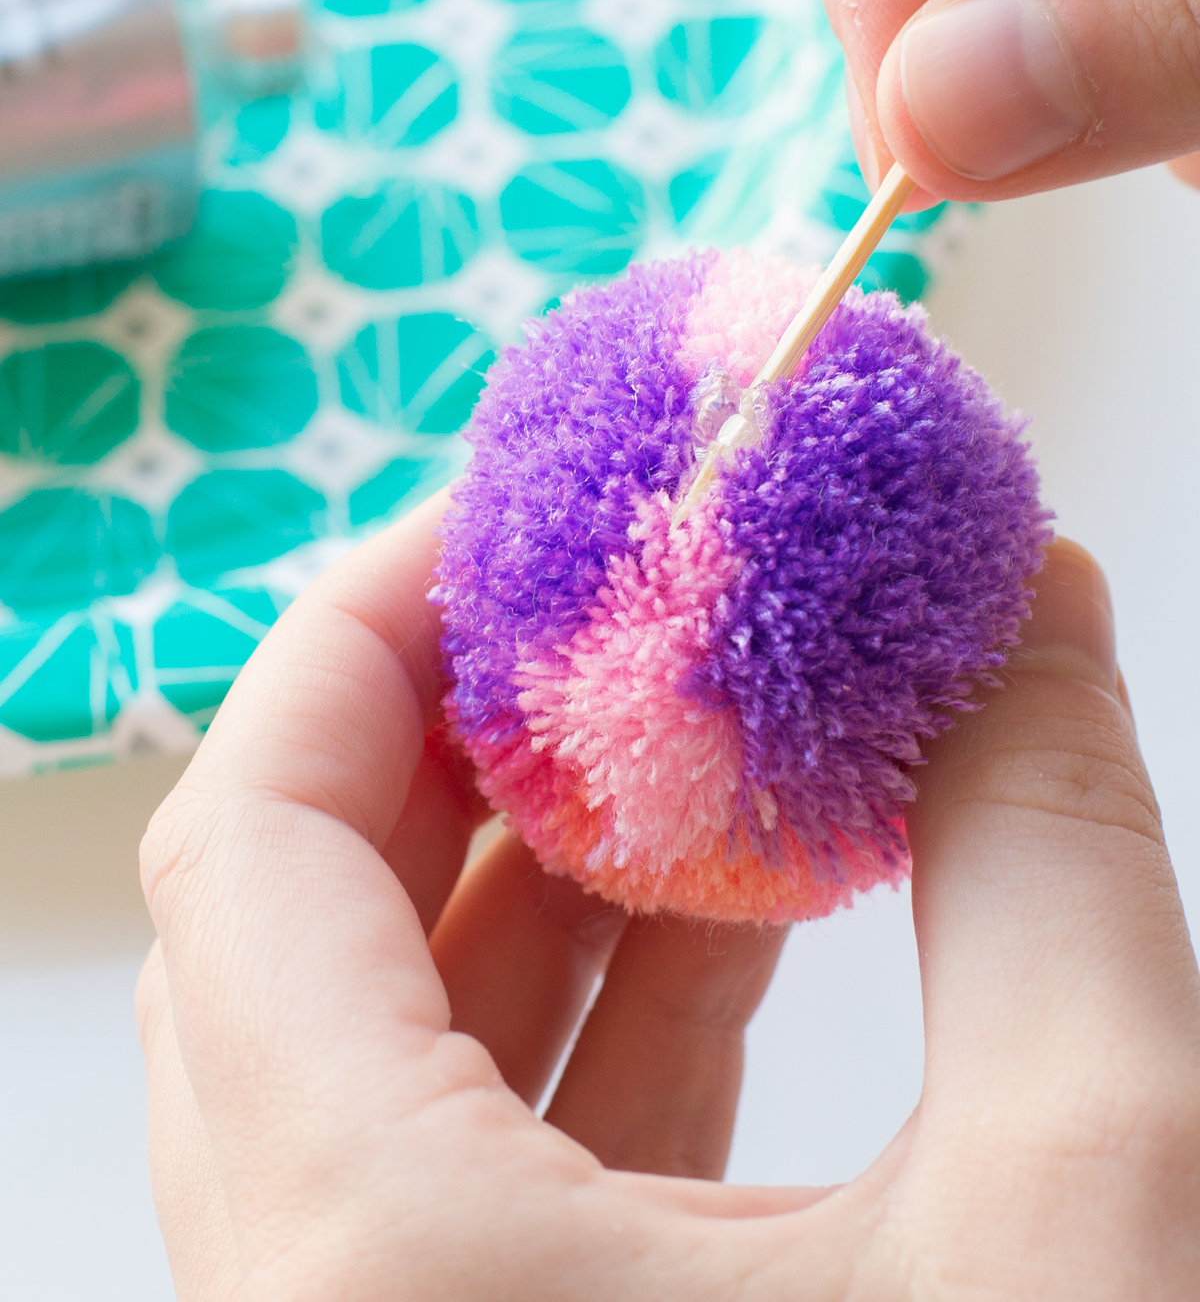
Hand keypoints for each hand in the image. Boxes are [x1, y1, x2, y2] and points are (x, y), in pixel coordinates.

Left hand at [138, 500, 1199, 1298]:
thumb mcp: (1091, 1213)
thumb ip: (1047, 864)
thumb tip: (1030, 605)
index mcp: (377, 1279)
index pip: (248, 839)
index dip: (370, 626)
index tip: (521, 509)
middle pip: (298, 923)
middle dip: (469, 727)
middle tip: (615, 595)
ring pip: (390, 1046)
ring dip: (543, 860)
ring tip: (697, 718)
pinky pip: (481, 1154)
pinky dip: (594, 1003)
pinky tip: (741, 901)